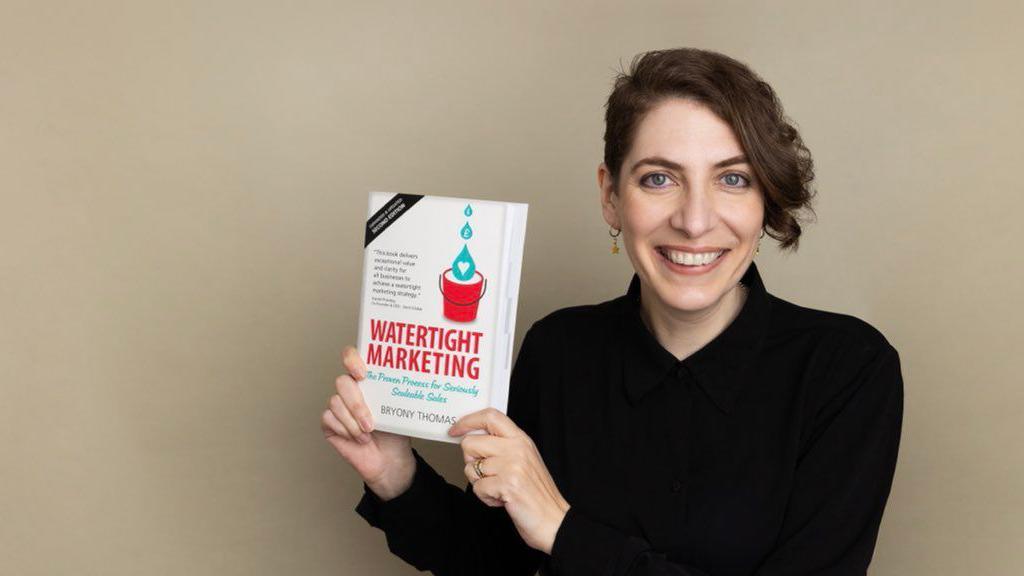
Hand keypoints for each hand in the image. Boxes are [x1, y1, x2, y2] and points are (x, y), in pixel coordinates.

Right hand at [321, 345, 413, 497]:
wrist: (389, 460)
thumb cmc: (395, 433)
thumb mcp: (398, 410)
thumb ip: (392, 393)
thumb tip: (402, 381)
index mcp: (367, 380)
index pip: (352, 357)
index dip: (352, 359)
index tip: (362, 374)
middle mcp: (350, 389)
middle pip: (342, 382)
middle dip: (357, 404)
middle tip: (370, 422)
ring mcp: (338, 406)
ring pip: (335, 402)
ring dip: (353, 422)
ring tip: (368, 434)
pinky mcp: (329, 423)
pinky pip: (329, 418)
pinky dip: (345, 430)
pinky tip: (357, 439)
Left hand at [447, 408, 569, 554]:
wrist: (554, 520)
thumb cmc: (537, 494)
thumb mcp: (524, 460)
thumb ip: (504, 446)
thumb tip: (473, 440)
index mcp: (520, 439)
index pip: (490, 416)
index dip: (467, 421)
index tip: (455, 430)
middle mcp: (516, 448)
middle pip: (470, 443)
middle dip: (470, 461)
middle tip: (486, 473)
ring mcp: (512, 465)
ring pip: (470, 467)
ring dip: (479, 483)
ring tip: (499, 488)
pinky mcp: (507, 484)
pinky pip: (477, 488)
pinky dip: (486, 497)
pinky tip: (502, 499)